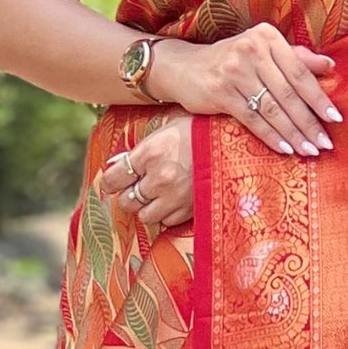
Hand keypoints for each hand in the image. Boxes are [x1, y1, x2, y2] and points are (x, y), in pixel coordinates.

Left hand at [100, 118, 194, 233]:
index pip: (114, 178)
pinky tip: (173, 201)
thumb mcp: (168, 127)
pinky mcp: (191, 210)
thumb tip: (118, 163)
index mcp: (150, 153)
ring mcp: (176, 197)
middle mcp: (160, 178)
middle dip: (129, 195)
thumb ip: (142, 147)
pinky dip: (167, 214)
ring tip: (155, 196)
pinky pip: (168, 221)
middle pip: (127, 200)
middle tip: (136, 188)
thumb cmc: (201, 129)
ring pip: (145, 216)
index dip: (111, 181)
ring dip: (147, 208)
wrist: (237, 140)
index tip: (113, 181)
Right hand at [150, 24, 341, 158]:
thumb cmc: (230, 60)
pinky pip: (252, 119)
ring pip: (272, 108)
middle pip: (289, 92)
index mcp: (267, 37)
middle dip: (309, 122)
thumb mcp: (261, 52)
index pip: (300, 71)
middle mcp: (251, 49)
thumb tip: (330, 64)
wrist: (183, 67)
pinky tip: (285, 149)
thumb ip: (294, 57)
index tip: (336, 118)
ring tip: (309, 150)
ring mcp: (234, 70)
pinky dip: (271, 136)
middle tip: (326, 143)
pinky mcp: (220, 91)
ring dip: (293, 133)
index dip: (319, 97)